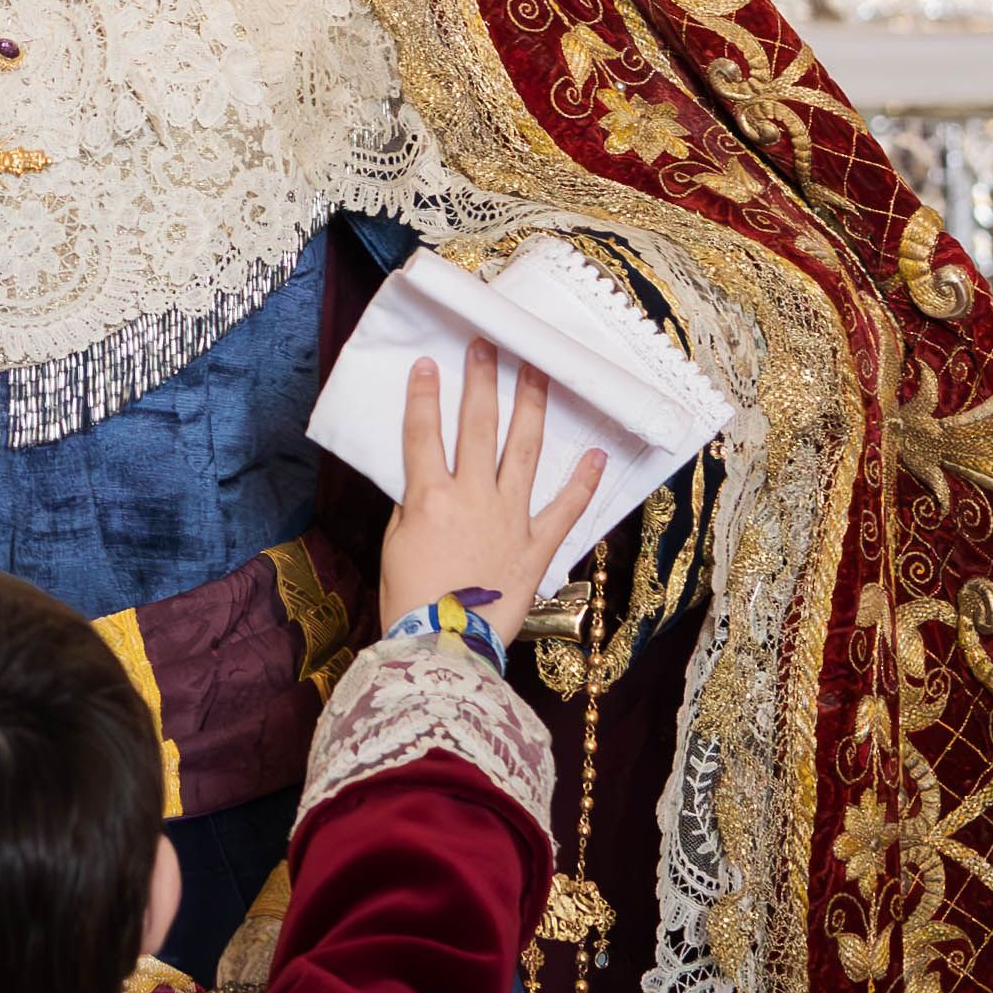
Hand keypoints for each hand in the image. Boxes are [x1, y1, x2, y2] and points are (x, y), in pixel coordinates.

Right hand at [378, 340, 606, 638]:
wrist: (444, 645)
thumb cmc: (410, 599)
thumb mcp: (395, 546)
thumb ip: (411, 506)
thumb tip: (424, 480)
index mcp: (429, 497)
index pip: (422, 433)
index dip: (424, 396)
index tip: (428, 364)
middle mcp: (471, 497)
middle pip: (478, 428)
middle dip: (482, 382)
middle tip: (487, 347)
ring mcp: (509, 518)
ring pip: (524, 451)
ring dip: (531, 407)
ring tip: (537, 373)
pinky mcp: (536, 546)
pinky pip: (565, 509)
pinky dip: (583, 482)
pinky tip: (597, 454)